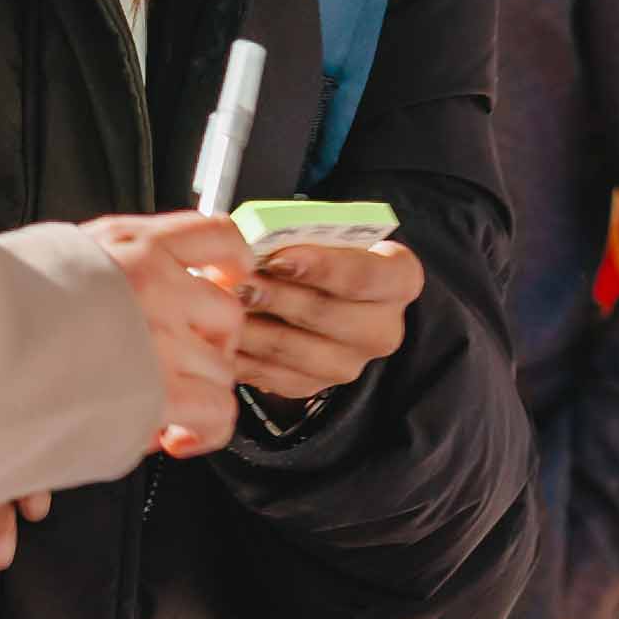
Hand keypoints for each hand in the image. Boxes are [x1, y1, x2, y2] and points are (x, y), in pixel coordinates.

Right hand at [81, 210, 250, 456]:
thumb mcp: (45, 254)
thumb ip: (95, 264)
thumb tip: (116, 285)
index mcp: (126, 243)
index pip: (213, 235)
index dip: (230, 264)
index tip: (224, 282)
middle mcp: (153, 283)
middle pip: (227, 310)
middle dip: (211, 344)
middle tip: (179, 365)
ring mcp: (160, 336)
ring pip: (222, 367)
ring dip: (199, 391)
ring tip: (162, 407)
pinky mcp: (158, 391)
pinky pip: (216, 413)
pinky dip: (203, 430)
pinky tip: (173, 435)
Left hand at [234, 238, 422, 403]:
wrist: (329, 289)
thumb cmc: (324, 251)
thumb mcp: (325, 232)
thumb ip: (300, 235)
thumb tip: (252, 241)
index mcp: (398, 279)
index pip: (364, 274)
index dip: (320, 266)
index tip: (279, 257)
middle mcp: (383, 327)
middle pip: (326, 314)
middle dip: (275, 296)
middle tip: (236, 280)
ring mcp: (352, 363)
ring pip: (295, 350)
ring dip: (252, 327)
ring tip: (220, 305)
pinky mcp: (317, 386)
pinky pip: (274, 376)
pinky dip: (244, 355)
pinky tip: (221, 335)